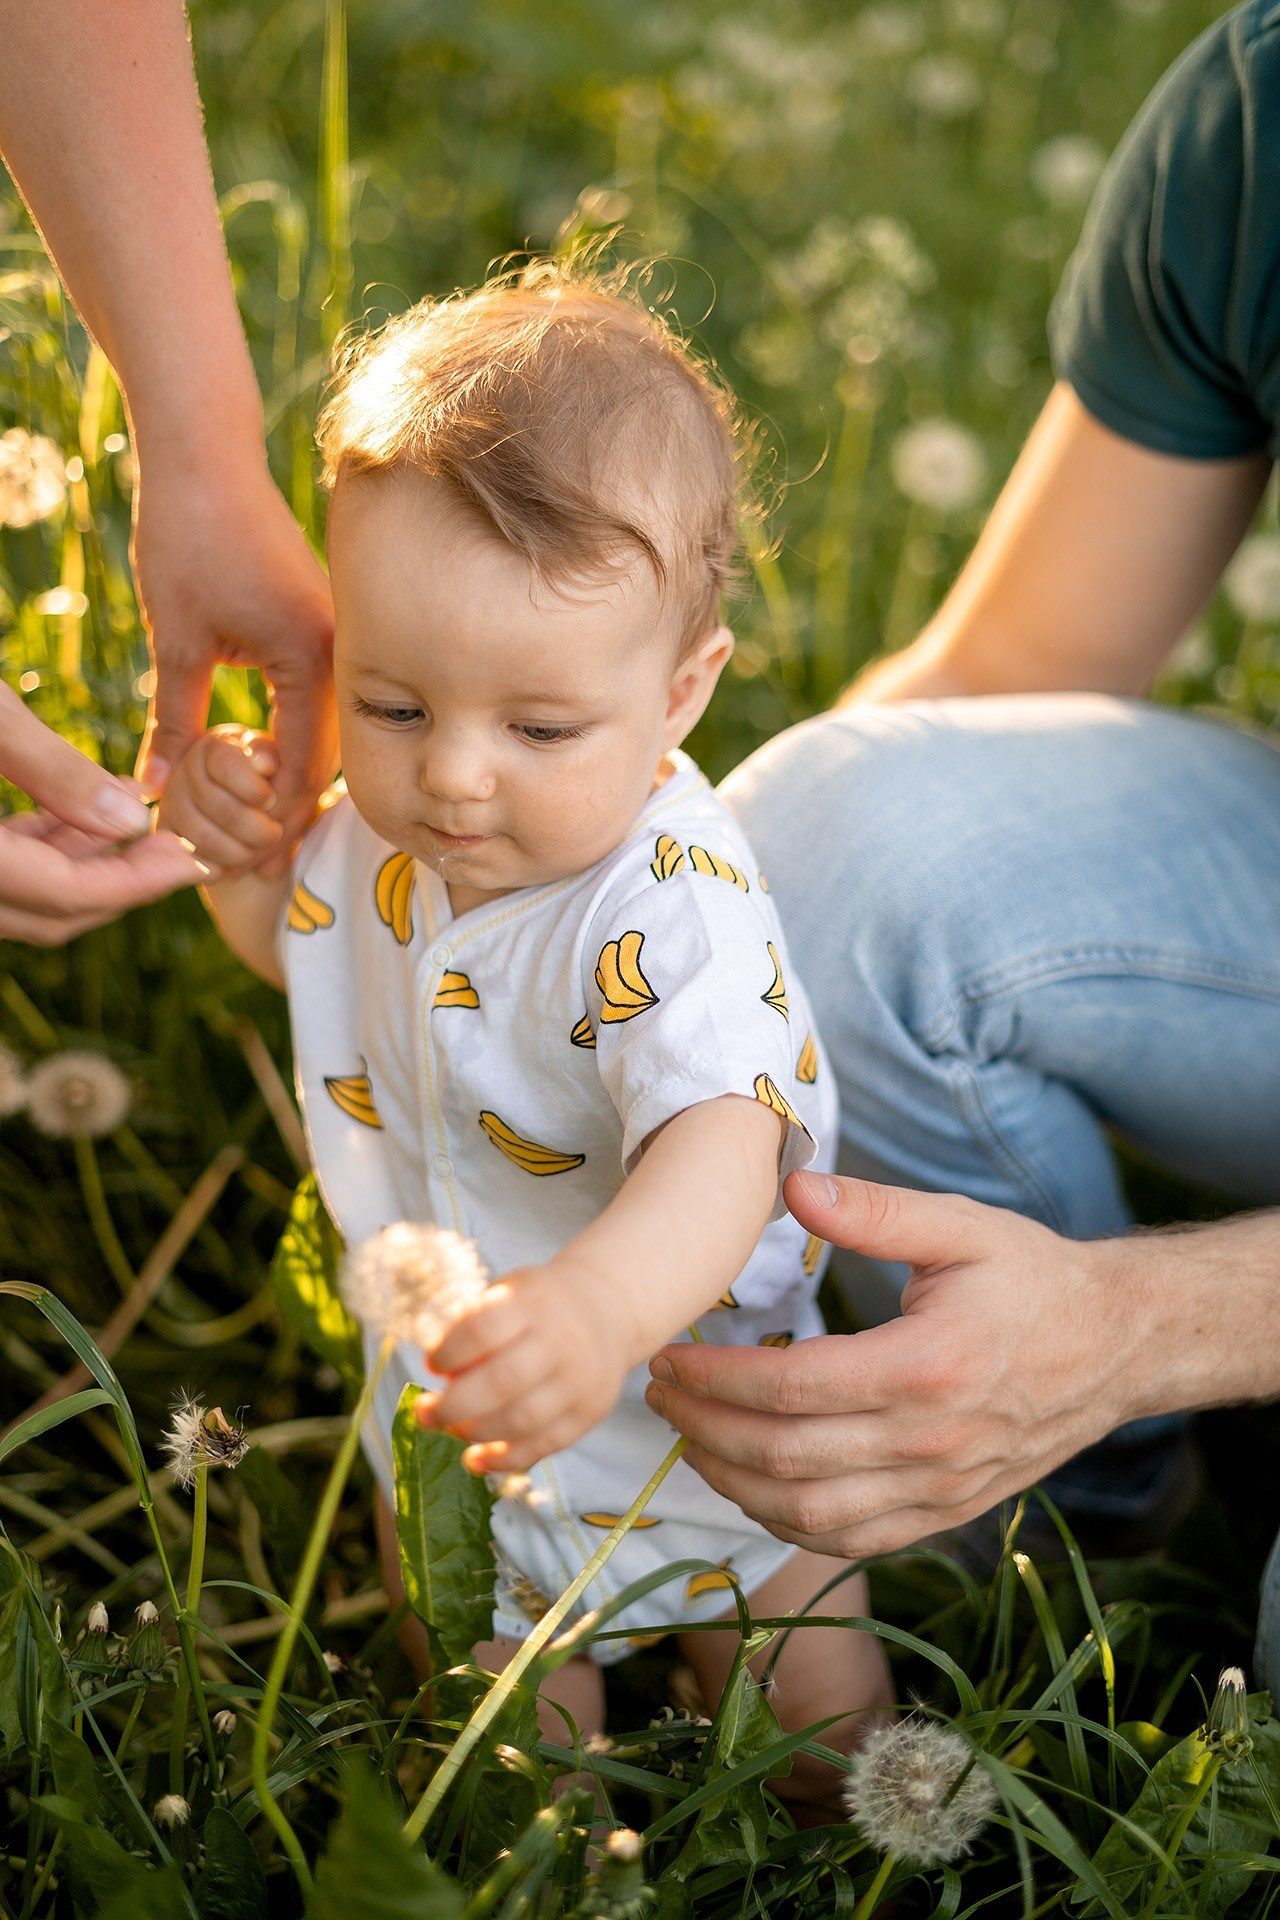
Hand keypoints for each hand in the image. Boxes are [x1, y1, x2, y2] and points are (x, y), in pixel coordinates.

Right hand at [0, 681, 201, 942]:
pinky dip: (43, 853)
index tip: (196, 857)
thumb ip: (52, 770)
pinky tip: (85, 817)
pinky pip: (0, 874)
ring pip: (24, 901)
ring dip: (87, 870)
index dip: (140, 883)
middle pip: (49, 915)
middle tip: (184, 849)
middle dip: (123, 886)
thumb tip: (130, 820)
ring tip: (145, 827)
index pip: (64, 898)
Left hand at [131, 456, 336, 862]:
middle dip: (290, 811)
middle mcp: (345, 649)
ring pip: (328, 731)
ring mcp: (341, 634)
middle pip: (329, 758)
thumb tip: (157, 791)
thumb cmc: (189, 534)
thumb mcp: (176, 641)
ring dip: (294, 776)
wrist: (207, 451)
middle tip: (260, 863)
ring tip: (260, 827)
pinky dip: (295, 735)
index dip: (279, 822)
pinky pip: (321, 697)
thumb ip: (175, 722)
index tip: (258, 867)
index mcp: (318, 659)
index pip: (307, 767)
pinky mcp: (323, 621)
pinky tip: (267, 763)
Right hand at [157, 724, 282, 875]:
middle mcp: (185, 768)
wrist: (253, 819)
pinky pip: (189, 861)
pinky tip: (235, 865)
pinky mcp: (165, 833)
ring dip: (242, 853)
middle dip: (258, 829)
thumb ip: (273, 760)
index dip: (255, 790)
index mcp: (216, 746)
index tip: (271, 801)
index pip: (228, 765)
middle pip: (223, 809)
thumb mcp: (281, 766)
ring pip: (206, 839)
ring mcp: (171, 802)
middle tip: (274, 834)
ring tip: (259, 851)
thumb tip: (265, 764)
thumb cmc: (273, 787)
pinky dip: (217, 869)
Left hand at [416, 1259, 630, 1472]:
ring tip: (450, 1429)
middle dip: (453, 1405)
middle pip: (501, 1382)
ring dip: (474, 1433)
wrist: (606, 1311)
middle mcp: (560, 1343)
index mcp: (533, 1304)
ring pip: (521, 1421)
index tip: (432, 1364)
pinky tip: (476, 1459)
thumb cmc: (539, 1306)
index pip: (483, 1331)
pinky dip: (504, 1459)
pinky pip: (543, 1445)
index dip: (449, 1353)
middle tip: (425, 1413)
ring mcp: (578, 1381)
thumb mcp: (509, 1293)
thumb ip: (473, 1326)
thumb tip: (439, 1375)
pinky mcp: (588, 1414)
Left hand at [645, 1170, 1142, 1556]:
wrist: (1117, 1346)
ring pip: (810, 1515)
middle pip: (785, 1458)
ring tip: (691, 1439)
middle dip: (705, 1430)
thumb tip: (792, 1186)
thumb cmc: (1031, 1278)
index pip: (791, 1388)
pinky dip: (788, 1524)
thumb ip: (873, 1209)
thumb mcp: (961, 1225)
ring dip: (734, 1484)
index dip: (715, 1380)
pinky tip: (752, 1486)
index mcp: (926, 1367)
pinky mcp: (946, 1513)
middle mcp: (930, 1441)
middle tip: (658, 1396)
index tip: (669, 1357)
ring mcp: (940, 1488)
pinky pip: (852, 1541)